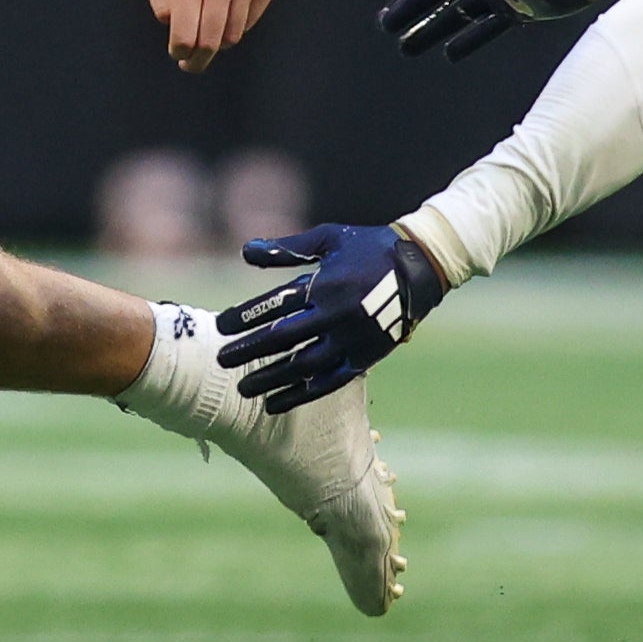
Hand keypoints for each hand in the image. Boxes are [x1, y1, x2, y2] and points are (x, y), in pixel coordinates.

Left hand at [143, 0, 276, 73]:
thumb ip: (157, 0)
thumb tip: (171, 27)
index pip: (185, 36)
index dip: (181, 53)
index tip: (179, 56)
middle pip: (211, 42)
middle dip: (199, 59)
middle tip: (193, 63)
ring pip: (233, 35)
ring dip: (219, 40)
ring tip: (209, 33)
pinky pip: (251, 20)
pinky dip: (238, 24)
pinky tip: (227, 12)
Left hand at [216, 221, 445, 411]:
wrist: (420, 268)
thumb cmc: (368, 247)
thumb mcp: (328, 238)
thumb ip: (287, 248)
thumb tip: (244, 251)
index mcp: (325, 284)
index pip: (276, 304)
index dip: (246, 316)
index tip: (222, 327)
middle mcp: (336, 315)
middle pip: (284, 338)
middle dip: (250, 350)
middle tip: (221, 360)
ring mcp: (351, 340)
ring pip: (303, 366)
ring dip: (271, 378)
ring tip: (243, 390)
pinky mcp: (364, 358)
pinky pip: (327, 382)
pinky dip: (300, 394)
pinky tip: (274, 403)